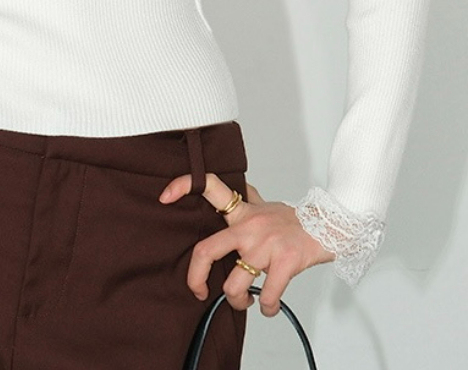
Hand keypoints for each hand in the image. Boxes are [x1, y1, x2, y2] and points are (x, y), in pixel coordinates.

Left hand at [159, 172, 333, 315]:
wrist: (330, 224)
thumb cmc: (293, 220)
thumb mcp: (265, 204)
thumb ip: (245, 200)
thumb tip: (231, 188)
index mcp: (242, 211)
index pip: (207, 186)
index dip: (181, 187)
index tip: (164, 197)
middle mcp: (249, 226)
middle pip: (206, 251)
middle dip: (196, 278)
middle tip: (198, 291)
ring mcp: (266, 245)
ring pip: (234, 284)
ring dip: (237, 301)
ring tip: (244, 301)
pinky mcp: (285, 262)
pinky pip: (267, 295)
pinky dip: (266, 308)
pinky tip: (267, 307)